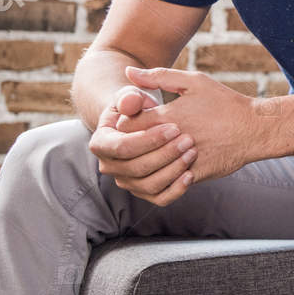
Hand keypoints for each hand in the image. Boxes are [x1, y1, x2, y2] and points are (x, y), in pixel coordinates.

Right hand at [88, 87, 196, 205]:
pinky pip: (160, 198)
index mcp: (101, 143)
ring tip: (192, 151)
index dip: (149, 139)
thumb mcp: (132, 96)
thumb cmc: (138, 107)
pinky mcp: (144, 192)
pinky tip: (191, 174)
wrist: (144, 124)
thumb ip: (130, 96)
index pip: (122, 147)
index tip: (175, 127)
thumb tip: (130, 102)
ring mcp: (126, 181)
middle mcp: (109, 166)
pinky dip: (176, 189)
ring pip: (149, 184)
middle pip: (137, 167)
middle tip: (189, 139)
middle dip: (165, 153)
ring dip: (173, 169)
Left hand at [115, 66, 263, 184]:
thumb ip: (159, 76)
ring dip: (143, 164)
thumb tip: (129, 72)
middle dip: (129, 146)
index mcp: (166, 116)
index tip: (134, 121)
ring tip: (150, 155)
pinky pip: (166, 185)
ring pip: (145, 171)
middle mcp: (171, 140)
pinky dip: (162, 178)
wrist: (256, 129)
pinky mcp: (194, 176)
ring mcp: (182, 160)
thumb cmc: (225, 103)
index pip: (124, 124)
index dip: (125, 123)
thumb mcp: (194, 82)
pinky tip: (167, 167)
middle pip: (130, 150)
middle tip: (136, 141)